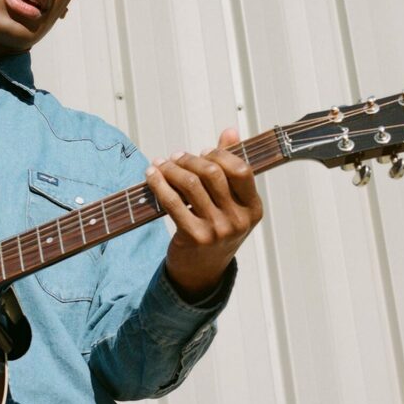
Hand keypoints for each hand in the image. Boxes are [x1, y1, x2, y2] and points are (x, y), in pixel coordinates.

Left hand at [145, 128, 263, 301]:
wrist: (202, 271)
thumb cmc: (217, 231)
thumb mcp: (231, 204)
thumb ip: (231, 167)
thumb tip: (230, 132)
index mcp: (253, 209)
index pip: (240, 170)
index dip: (219, 154)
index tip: (202, 152)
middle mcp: (238, 220)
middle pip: (212, 173)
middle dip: (189, 159)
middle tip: (175, 157)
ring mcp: (216, 230)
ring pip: (190, 184)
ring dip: (170, 168)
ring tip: (161, 165)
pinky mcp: (193, 237)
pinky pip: (172, 201)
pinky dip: (158, 184)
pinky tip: (151, 176)